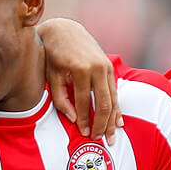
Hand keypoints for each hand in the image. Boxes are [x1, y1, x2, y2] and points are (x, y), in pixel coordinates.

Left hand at [38, 18, 122, 140]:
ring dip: (112, 120)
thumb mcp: (52, 75)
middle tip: (99, 139)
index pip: (83, 102)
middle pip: (103, 103)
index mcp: (80, 69)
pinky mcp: (110, 67)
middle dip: (102, 124)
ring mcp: (106, 66)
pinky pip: (115, 92)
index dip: (84, 120)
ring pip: (113, 99)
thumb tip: (74, 119)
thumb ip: (61, 99)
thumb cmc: (52, 54)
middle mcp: (97, 67)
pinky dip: (117, 108)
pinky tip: (118, 122)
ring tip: (111, 137)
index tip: (84, 134)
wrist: (64, 30)